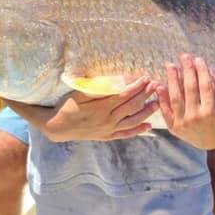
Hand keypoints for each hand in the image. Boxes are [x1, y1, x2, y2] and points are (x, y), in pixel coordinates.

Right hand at [7, 76, 158, 141]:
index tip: (145, 78)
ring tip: (157, 103)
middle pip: (131, 107)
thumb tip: (114, 82)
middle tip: (156, 85)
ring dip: (146, 112)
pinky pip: (126, 134)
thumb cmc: (66, 106)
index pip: (124, 95)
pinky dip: (138, 130)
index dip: (136, 87)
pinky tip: (149, 125)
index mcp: (101, 108)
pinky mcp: (107, 136)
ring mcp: (108, 130)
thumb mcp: (78, 94)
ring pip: (132, 121)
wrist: (57, 127)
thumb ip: (97, 89)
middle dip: (145, 95)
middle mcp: (107, 120)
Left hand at [155, 54, 214, 149]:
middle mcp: (195, 117)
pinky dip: (162, 98)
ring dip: (172, 80)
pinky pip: (166, 110)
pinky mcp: (172, 127)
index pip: (205, 87)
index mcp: (210, 112)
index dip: (202, 72)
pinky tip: (159, 84)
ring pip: (175, 97)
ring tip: (170, 65)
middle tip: (184, 56)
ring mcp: (182, 123)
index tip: (198, 59)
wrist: (208, 143)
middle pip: (189, 89)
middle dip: (187, 71)